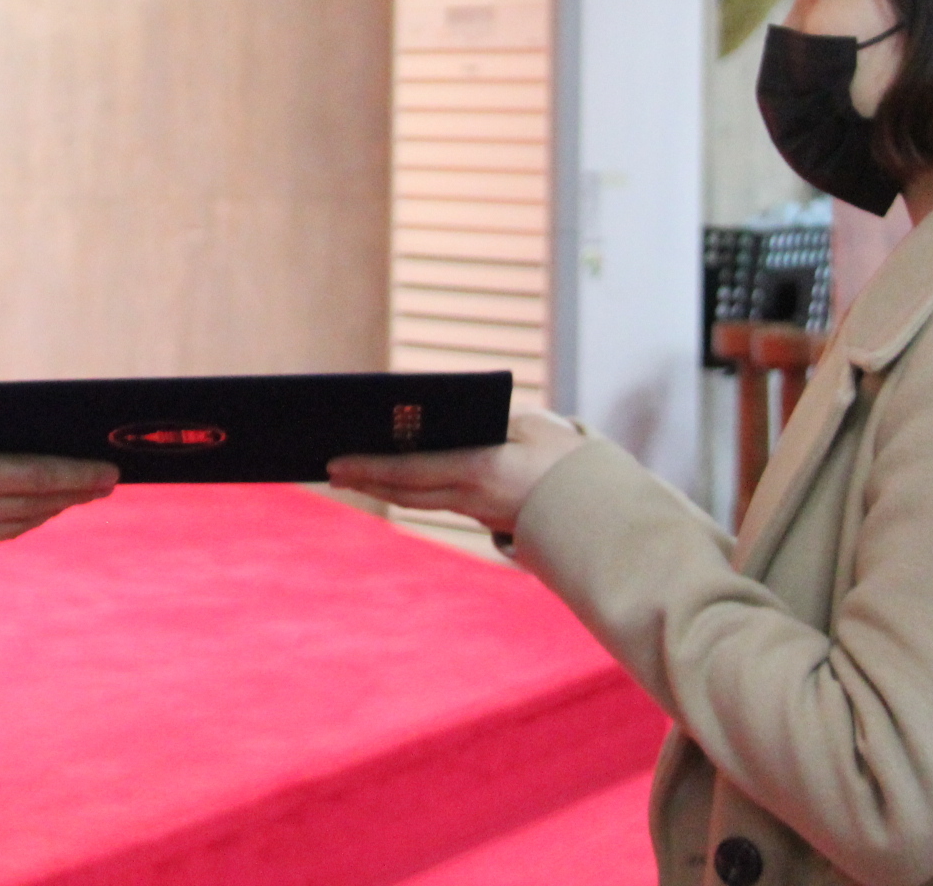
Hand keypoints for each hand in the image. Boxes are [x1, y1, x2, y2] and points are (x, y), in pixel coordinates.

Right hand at [0, 391, 118, 559]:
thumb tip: (32, 429)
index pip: (39, 478)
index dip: (79, 477)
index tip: (110, 473)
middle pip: (33, 506)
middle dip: (73, 494)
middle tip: (104, 483)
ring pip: (13, 526)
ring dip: (47, 511)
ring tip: (73, 497)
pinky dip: (16, 523)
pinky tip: (30, 513)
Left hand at [325, 411, 587, 536]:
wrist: (603, 507)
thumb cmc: (566, 457)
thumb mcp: (528, 426)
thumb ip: (484, 422)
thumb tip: (433, 418)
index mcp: (479, 472)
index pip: (410, 471)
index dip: (368, 466)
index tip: (335, 461)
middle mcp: (471, 498)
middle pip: (404, 491)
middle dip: (365, 478)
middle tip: (329, 469)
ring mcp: (477, 511)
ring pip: (418, 499)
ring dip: (382, 486)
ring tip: (350, 473)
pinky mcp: (485, 513)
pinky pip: (437, 499)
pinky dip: (409, 488)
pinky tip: (392, 478)